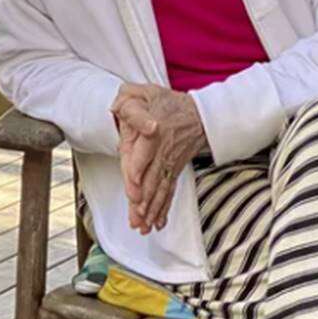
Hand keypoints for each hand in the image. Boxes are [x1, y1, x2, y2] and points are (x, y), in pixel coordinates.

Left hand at [112, 84, 207, 233]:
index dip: (138, 168)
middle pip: (152, 177)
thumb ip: (128, 99)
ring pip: (160, 188)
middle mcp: (163, 150)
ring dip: (152, 209)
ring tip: (143, 226)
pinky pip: (169, 191)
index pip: (145, 151)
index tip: (133, 183)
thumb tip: (118, 109)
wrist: (199, 113)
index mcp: (154, 129)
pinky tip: (157, 224)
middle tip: (136, 217)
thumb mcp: (142, 91)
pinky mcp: (174, 171)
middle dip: (144, 199)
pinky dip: (163, 208)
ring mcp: (170, 163)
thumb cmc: (162, 101)